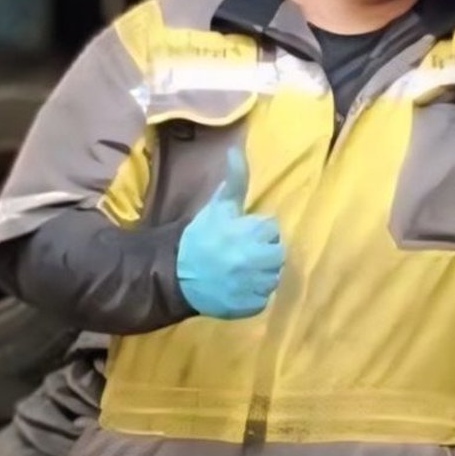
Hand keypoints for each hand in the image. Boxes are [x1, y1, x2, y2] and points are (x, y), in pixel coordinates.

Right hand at [176, 148, 283, 318]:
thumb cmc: (200, 236)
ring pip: (273, 278)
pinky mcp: (249, 306)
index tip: (242, 234)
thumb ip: (235, 180)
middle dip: (265, 252)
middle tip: (243, 254)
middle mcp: (256, 259)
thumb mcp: (218, 206)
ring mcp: (253, 285)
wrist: (176, 274)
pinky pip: (264, 299)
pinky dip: (253, 294)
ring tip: (240, 271)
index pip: (272, 229)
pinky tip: (237, 287)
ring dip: (261, 274)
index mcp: (251, 232)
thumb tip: (237, 149)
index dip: (259, 231)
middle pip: (278, 254)